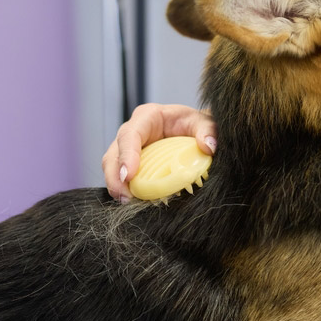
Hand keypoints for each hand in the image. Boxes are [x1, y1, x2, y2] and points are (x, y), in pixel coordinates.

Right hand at [102, 103, 216, 200]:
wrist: (193, 132)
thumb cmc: (194, 124)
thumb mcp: (203, 122)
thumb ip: (207, 131)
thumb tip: (208, 147)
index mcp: (147, 117)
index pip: (129, 135)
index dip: (125, 155)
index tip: (128, 175)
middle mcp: (133, 133)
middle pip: (113, 154)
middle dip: (114, 177)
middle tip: (125, 197)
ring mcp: (128, 150)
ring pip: (112, 168)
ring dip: (117, 187)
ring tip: (127, 203)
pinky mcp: (131, 165)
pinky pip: (121, 178)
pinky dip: (125, 190)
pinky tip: (134, 202)